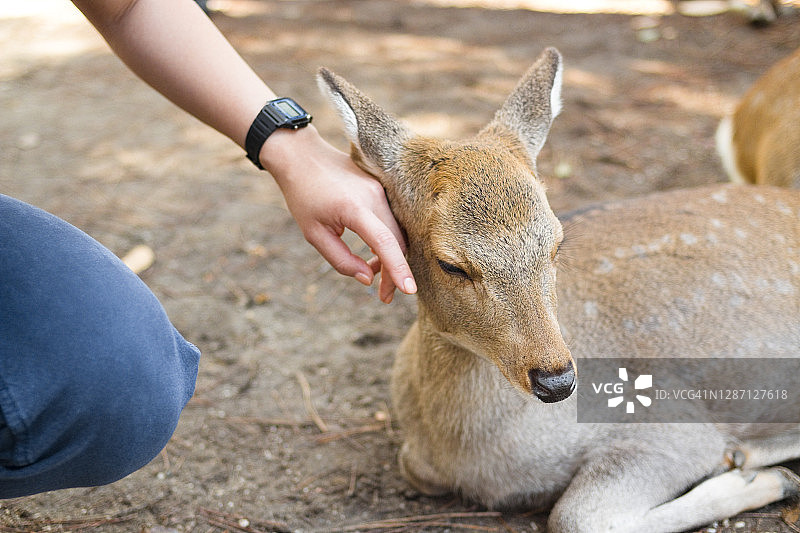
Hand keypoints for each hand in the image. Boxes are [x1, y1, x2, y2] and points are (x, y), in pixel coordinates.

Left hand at [261, 126, 415, 302]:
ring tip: (373, 276)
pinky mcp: (381, 190)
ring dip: (390, 258)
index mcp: (355, 207)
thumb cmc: (304, 195)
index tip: (409, 291)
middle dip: (394, 272)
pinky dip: (386, 242)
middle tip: (384, 297)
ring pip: (397, 233)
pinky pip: (392, 221)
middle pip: (397, 242)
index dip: (399, 269)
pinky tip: (372, 255)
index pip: (385, 242)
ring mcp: (381, 191)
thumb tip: (367, 279)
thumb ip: (341, 260)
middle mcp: (374, 197)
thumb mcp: (314, 234)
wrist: (303, 156)